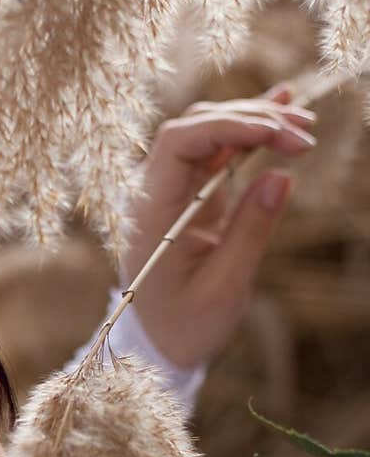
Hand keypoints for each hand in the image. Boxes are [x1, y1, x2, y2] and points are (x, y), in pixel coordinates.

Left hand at [120, 85, 316, 370]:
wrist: (161, 346)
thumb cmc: (186, 325)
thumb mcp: (224, 288)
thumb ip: (250, 232)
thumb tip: (281, 177)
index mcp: (150, 215)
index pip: (178, 144)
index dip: (227, 126)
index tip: (275, 132)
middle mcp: (156, 195)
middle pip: (197, 129)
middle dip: (252, 121)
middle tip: (305, 134)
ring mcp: (174, 192)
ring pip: (210, 135)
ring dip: (257, 123)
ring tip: (306, 126)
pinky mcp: (193, 196)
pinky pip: (218, 152)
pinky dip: (250, 134)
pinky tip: (282, 110)